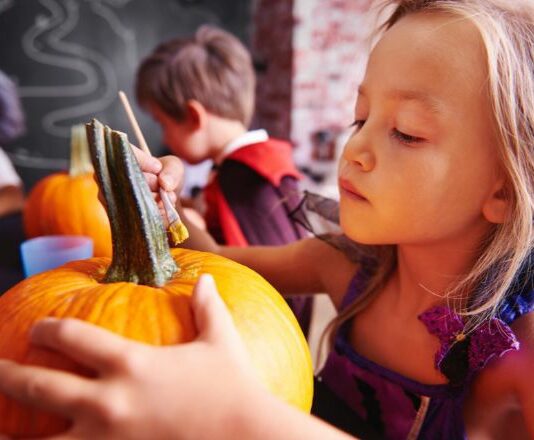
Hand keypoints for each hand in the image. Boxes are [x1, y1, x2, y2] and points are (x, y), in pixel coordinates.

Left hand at [0, 275, 260, 439]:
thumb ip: (208, 307)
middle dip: (8, 375)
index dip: (48, 330)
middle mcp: (109, 401)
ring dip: (10, 435)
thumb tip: (204, 278)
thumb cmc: (235, 389)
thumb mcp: (221, 342)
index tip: (39, 329)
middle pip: (39, 386)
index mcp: (131, 363)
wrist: (248, 438)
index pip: (73, 337)